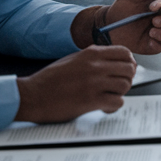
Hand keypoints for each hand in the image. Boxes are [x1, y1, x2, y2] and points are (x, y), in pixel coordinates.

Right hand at [14, 45, 136, 123]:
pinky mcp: (91, 100)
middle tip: (118, 86)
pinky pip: (117, 102)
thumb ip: (93, 58)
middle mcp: (95, 65)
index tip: (125, 70)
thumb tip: (113, 62)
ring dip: (120, 93)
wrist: (32, 96)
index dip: (129, 62)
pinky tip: (103, 107)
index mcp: (91, 53)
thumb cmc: (50, 80)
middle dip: (127, 79)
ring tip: (109, 97)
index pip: (125, 52)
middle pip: (129, 69)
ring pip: (126, 85)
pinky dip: (113, 106)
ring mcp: (94, 82)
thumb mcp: (73, 59)